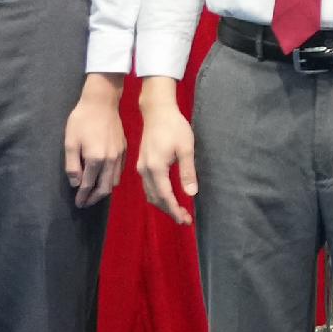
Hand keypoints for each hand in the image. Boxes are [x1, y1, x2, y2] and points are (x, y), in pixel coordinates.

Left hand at [62, 75, 128, 207]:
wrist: (102, 102)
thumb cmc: (82, 120)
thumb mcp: (70, 142)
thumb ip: (72, 165)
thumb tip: (76, 183)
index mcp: (96, 159)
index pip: (88, 185)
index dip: (82, 196)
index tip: (78, 204)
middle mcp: (110, 160)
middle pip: (104, 188)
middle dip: (94, 198)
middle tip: (85, 203)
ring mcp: (119, 155)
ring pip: (114, 181)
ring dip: (104, 191)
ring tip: (94, 194)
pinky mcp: (124, 149)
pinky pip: (119, 171)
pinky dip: (112, 179)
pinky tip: (105, 178)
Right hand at [136, 76, 197, 226]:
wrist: (157, 111)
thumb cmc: (174, 127)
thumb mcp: (186, 148)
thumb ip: (188, 172)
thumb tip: (191, 194)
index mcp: (156, 168)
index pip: (165, 196)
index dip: (174, 210)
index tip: (185, 220)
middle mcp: (145, 171)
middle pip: (155, 198)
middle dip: (169, 211)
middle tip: (185, 220)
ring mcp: (141, 167)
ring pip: (150, 194)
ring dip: (163, 205)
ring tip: (178, 212)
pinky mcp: (142, 164)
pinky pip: (148, 186)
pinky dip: (158, 196)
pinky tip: (168, 198)